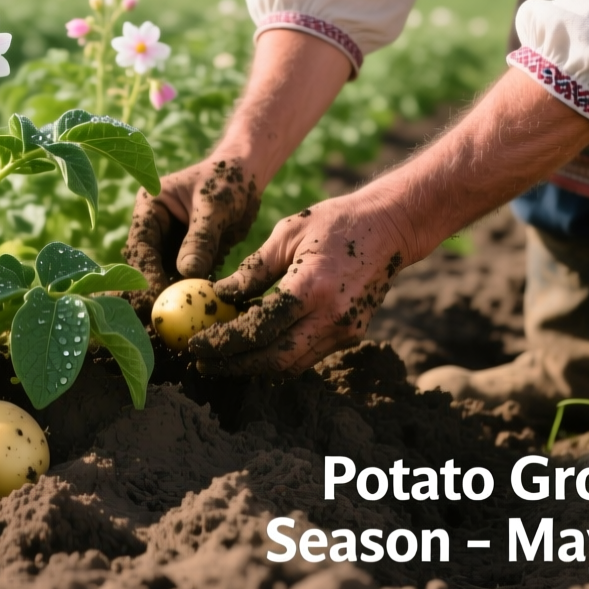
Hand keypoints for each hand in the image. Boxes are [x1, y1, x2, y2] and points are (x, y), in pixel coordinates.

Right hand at [122, 157, 260, 309]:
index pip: (142, 245)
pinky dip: (191, 292)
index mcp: (150, 207)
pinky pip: (185, 277)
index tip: (158, 296)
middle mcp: (154, 227)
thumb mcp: (215, 206)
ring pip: (165, 274)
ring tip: (178, 319)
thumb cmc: (229, 180)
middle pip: (147, 264)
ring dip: (172, 294)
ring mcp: (170, 242)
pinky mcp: (187, 254)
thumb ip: (201, 238)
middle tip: (161, 316)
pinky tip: (199, 310)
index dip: (147, 272)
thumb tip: (187, 273)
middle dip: (154, 289)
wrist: (247, 176)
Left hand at [188, 192, 427, 376]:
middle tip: (202, 362)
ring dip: (255, 366)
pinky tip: (254, 346)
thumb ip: (253, 269)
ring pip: (292, 365)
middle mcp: (332, 317)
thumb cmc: (335, 222)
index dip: (224, 342)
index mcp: (312, 288)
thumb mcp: (287, 233)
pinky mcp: (351, 335)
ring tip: (221, 358)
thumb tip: (219, 295)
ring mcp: (345, 331)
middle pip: (275, 359)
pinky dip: (277, 355)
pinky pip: (307, 356)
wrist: (391, 228)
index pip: (260, 329)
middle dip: (234, 365)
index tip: (197, 344)